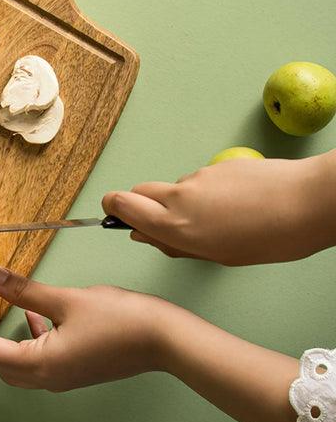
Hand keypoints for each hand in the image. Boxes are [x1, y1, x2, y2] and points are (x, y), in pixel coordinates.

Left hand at [0, 266, 176, 390]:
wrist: (168, 342)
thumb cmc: (122, 321)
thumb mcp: (67, 300)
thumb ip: (24, 290)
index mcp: (39, 364)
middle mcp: (45, 378)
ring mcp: (60, 376)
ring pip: (12, 361)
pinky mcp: (73, 369)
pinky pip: (36, 357)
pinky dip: (24, 337)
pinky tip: (30, 316)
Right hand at [102, 151, 335, 265]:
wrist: (308, 202)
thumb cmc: (269, 238)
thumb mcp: (217, 255)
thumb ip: (176, 244)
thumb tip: (146, 235)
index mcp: (174, 225)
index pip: (122, 204)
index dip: (113, 209)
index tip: (114, 215)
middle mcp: (179, 197)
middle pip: (139, 191)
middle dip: (141, 205)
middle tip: (162, 223)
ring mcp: (198, 177)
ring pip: (174, 190)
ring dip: (182, 203)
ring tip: (218, 221)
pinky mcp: (218, 166)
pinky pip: (199, 182)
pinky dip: (207, 194)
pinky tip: (235, 207)